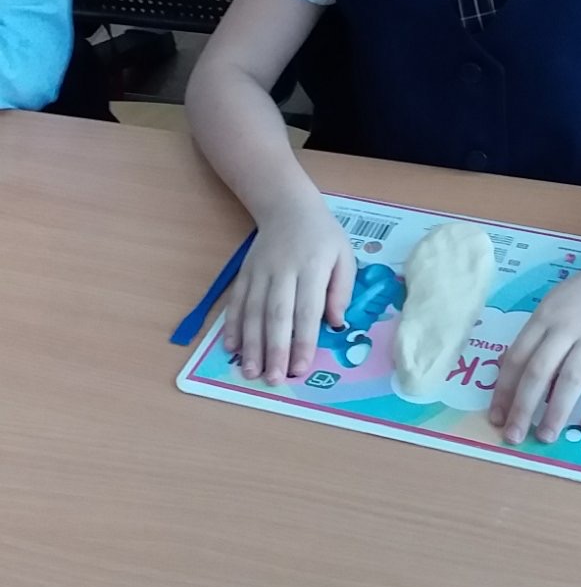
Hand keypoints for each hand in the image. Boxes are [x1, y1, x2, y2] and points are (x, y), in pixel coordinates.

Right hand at [223, 194, 355, 386]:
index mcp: (311, 267)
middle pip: (276, 314)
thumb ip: (342, 290)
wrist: (288, 207)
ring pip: (252, 311)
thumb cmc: (322, 237)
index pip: (307, 309)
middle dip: (274, 349)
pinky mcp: (244, 273)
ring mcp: (259, 272)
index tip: (300, 368)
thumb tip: (335, 324)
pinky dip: (232, 326)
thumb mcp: (344, 256)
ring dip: (251, 344)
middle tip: (273, 379)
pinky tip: (231, 348)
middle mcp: (282, 271)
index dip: (303, 340)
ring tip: (250, 371)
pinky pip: (236, 301)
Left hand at [488, 251, 580, 445]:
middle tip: (513, 437)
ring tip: (546, 436)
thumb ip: (535, 334)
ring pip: (571, 380)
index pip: (516, 357)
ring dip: (556, 412)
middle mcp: (566, 327)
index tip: (496, 416)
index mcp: (544, 316)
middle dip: (522, 408)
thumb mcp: (554, 303)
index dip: (504, 389)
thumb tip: (507, 368)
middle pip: (538, 371)